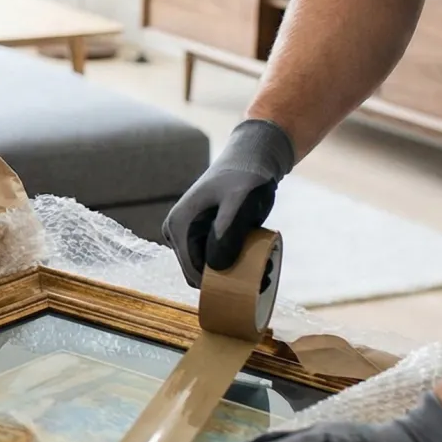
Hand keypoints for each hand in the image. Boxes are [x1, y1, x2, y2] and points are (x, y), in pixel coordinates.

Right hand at [162, 119, 294, 287]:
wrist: (252, 158)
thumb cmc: (246, 177)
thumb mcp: (240, 203)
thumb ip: (227, 233)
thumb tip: (216, 268)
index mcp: (178, 226)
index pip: (193, 273)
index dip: (221, 283)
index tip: (255, 281)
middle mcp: (176, 233)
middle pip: (200, 274)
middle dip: (229, 279)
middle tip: (265, 275)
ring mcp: (187, 234)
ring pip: (208, 269)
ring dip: (234, 273)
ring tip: (266, 267)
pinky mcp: (200, 234)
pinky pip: (214, 259)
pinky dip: (234, 263)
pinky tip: (258, 259)